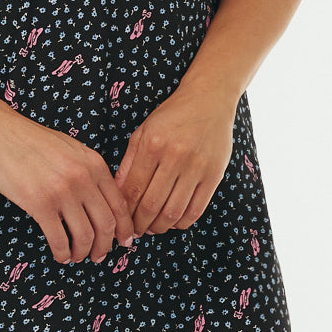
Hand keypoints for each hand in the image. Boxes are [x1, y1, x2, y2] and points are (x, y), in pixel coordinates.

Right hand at [0, 116, 137, 264]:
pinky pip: (59, 239)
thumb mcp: (71, 149)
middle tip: (99, 256)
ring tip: (76, 257)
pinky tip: (60, 255)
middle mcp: (83, 178)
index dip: (124, 228)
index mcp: (94, 164)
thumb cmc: (31, 141)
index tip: (123, 241)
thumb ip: (89, 171)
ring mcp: (62, 192)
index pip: (119, 204)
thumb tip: (101, 200)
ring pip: (85, 236)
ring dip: (82, 253)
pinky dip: (62, 253)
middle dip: (105, 246)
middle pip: (106, 224)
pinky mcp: (39, 204)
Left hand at [114, 84, 237, 236]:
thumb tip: (116, 194)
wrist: (209, 100)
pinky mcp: (214, 175)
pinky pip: (196, 209)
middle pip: (152, 205)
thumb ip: (129, 163)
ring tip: (152, 227)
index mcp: (152, 144)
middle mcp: (175, 156)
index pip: (133, 189)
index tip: (121, 221)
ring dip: (160, 227)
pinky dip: (182, 222)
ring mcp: (197, 167)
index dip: (125, 211)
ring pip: (174, 212)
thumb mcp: (143, 132)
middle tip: (135, 230)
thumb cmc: (172, 116)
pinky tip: (173, 221)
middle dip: (140, 224)